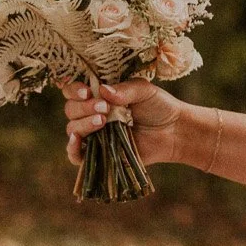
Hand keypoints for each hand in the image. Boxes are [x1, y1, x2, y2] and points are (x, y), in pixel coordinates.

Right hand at [60, 80, 188, 166]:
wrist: (174, 131)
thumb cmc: (158, 106)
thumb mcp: (144, 91)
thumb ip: (125, 89)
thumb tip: (103, 91)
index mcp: (99, 95)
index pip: (73, 91)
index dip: (74, 90)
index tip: (87, 92)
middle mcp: (92, 113)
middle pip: (71, 109)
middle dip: (83, 107)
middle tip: (104, 108)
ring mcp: (94, 134)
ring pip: (73, 129)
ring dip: (83, 124)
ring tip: (103, 121)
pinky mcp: (99, 154)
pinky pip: (76, 155)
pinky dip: (72, 149)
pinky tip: (77, 140)